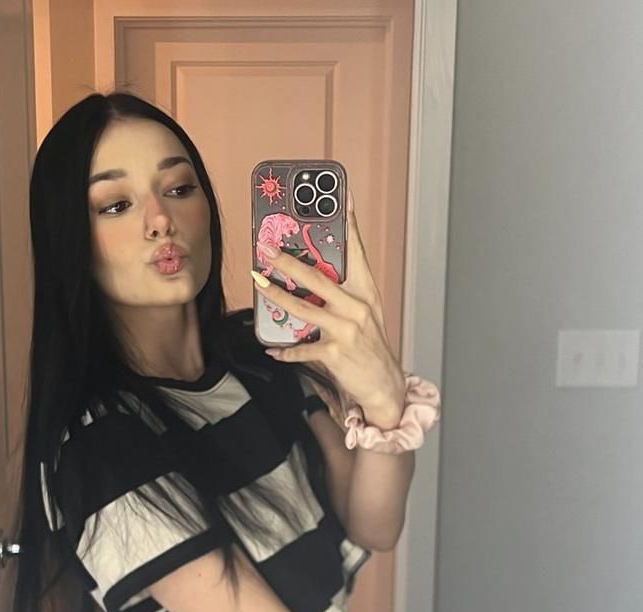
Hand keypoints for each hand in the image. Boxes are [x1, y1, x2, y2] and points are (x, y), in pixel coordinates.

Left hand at [252, 189, 405, 429]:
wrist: (384, 384)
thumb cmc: (371, 345)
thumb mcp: (365, 313)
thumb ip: (344, 291)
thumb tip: (312, 272)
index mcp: (366, 292)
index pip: (357, 251)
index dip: (349, 223)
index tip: (342, 196)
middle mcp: (357, 308)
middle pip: (319, 278)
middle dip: (289, 261)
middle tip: (266, 248)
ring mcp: (346, 331)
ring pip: (305, 308)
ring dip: (277, 295)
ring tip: (258, 282)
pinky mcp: (335, 354)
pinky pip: (303, 349)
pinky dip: (286, 350)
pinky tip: (272, 348)